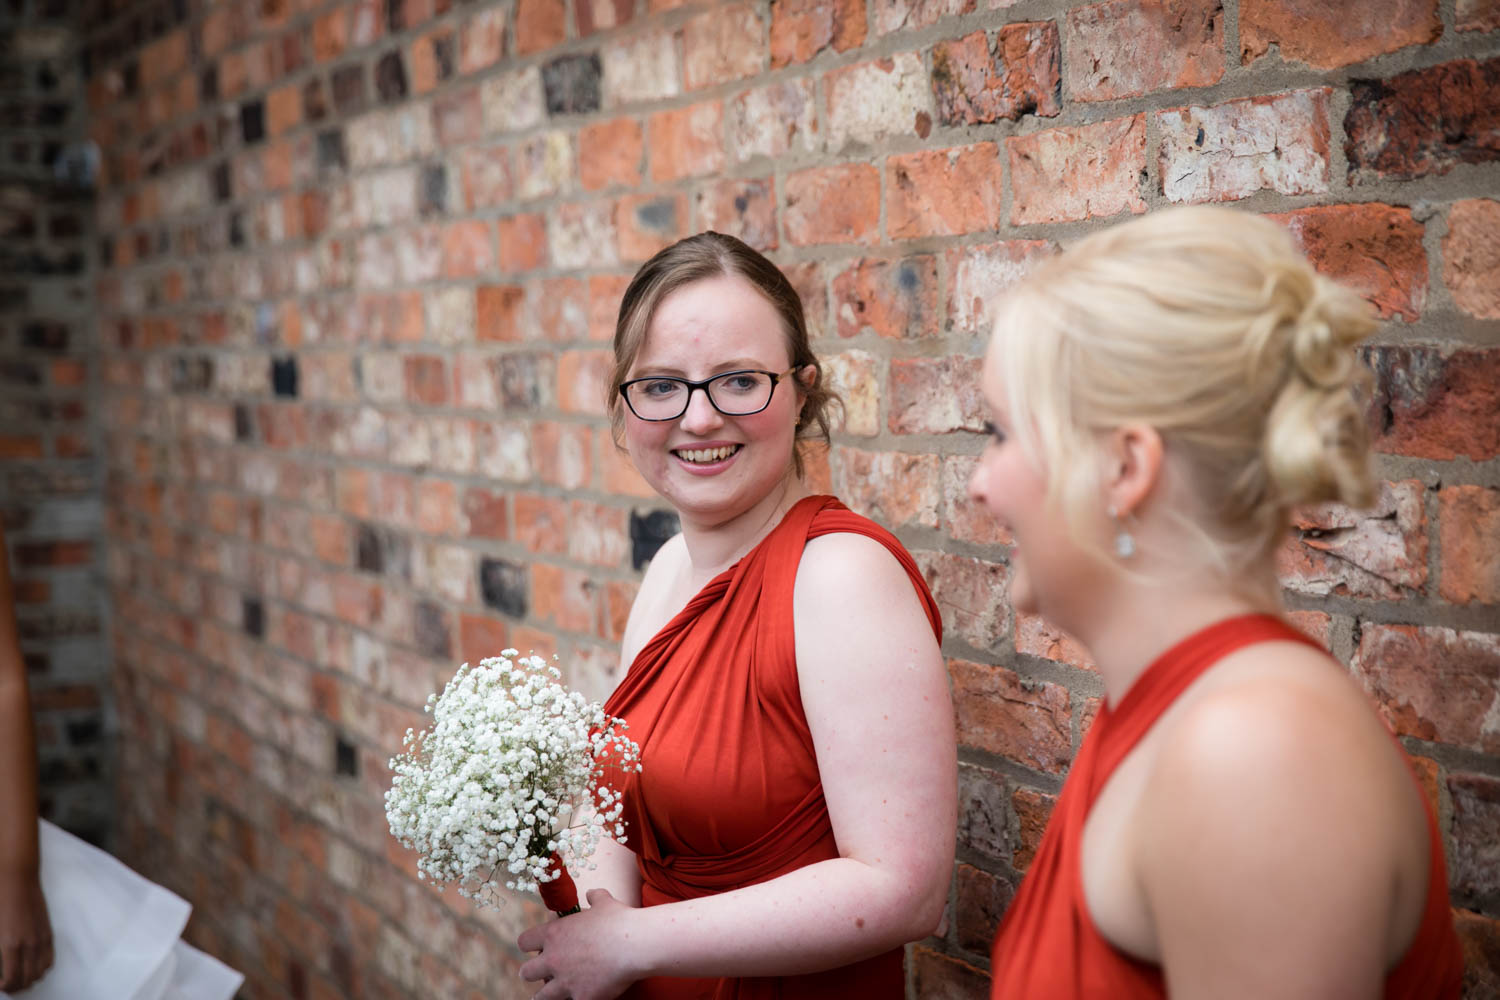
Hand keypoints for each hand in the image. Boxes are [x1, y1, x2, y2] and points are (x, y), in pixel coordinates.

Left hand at [0, 870, 52, 992]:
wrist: (17, 879)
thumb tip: (1, 967)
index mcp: (10, 945)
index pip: (11, 980)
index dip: (4, 987)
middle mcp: (29, 944)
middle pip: (28, 980)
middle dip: (16, 987)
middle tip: (6, 985)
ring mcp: (41, 938)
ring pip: (41, 973)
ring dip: (29, 980)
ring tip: (18, 978)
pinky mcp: (48, 932)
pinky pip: (49, 959)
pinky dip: (41, 969)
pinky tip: (30, 966)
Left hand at [518, 888, 641, 999]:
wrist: (634, 944)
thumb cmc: (618, 920)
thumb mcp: (603, 902)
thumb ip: (594, 898)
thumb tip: (591, 894)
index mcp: (554, 934)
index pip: (524, 942)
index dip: (529, 945)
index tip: (534, 948)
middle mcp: (554, 959)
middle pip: (526, 972)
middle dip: (532, 973)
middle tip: (540, 973)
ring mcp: (565, 981)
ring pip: (541, 996)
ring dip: (546, 994)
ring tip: (552, 994)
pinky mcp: (581, 997)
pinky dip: (576, 999)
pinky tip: (581, 996)